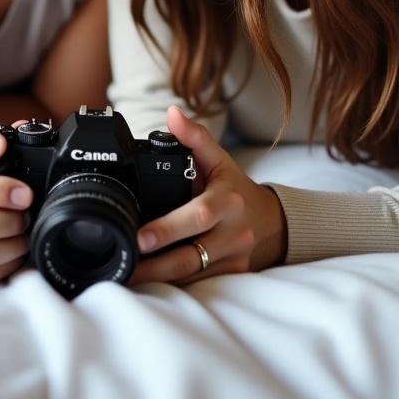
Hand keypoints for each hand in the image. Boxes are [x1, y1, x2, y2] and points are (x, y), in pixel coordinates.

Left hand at [130, 106, 286, 284]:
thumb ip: (194, 137)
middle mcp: (232, 233)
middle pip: (191, 255)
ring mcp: (232, 258)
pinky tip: (149, 285)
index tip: (140, 236)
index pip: (198, 216)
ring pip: (192, 276)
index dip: (168, 228)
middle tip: (125, 263)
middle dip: (155, 264)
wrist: (272, 222)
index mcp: (226, 201)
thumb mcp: (220, 159)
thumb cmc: (236, 188)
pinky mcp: (230, 276)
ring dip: (158, 279)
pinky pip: (198, 284)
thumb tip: (172, 113)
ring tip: (127, 276)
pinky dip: (172, 286)